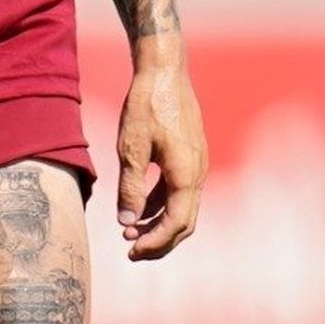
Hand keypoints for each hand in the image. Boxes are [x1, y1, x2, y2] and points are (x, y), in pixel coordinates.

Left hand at [116, 41, 206, 260]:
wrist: (164, 71)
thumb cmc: (145, 106)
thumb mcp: (131, 149)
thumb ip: (131, 188)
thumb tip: (126, 224)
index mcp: (186, 174)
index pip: (175, 223)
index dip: (154, 242)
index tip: (131, 251)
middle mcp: (198, 172)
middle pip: (184, 222)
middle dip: (159, 241)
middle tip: (131, 252)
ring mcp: (197, 164)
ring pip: (182, 208)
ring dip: (159, 224)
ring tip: (130, 234)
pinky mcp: (190, 156)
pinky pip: (179, 191)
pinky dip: (161, 205)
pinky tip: (138, 210)